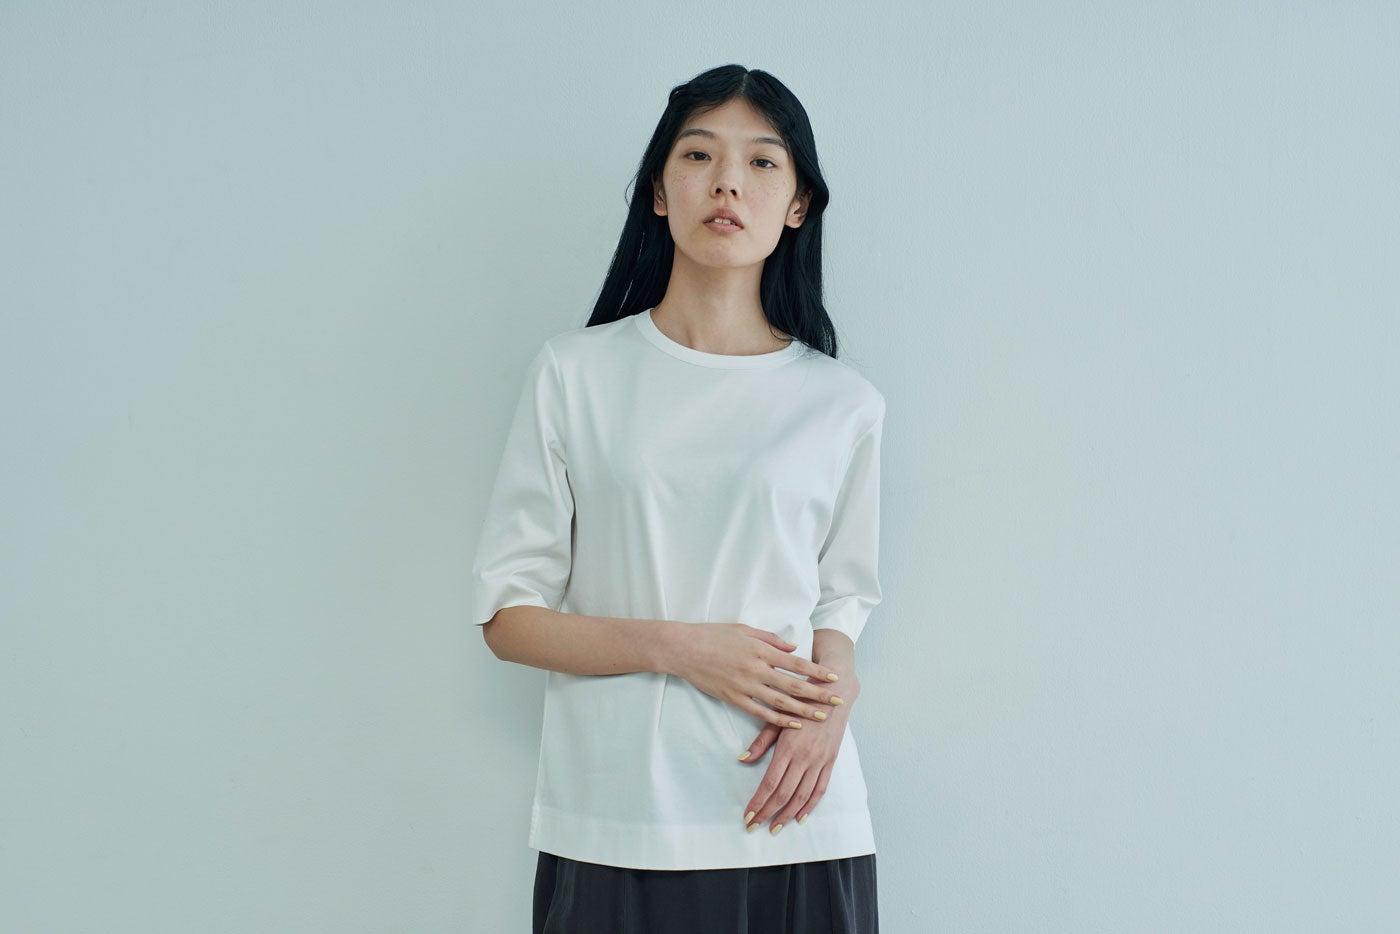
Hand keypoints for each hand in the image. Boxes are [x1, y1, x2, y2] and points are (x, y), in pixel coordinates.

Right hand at [663, 623, 843, 729]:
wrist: (684, 649)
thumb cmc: (714, 635)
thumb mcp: (745, 629)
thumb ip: (771, 640)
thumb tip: (793, 648)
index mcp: (761, 650)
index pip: (796, 663)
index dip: (816, 672)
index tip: (834, 678)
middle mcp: (756, 669)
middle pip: (794, 685)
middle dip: (818, 694)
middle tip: (838, 700)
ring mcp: (745, 686)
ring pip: (781, 702)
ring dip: (804, 710)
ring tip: (822, 716)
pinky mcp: (734, 698)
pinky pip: (761, 713)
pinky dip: (779, 720)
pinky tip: (794, 725)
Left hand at [738, 687, 850, 833]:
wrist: (834, 694)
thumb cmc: (802, 702)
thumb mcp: (778, 718)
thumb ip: (761, 742)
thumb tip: (743, 759)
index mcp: (788, 747)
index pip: (770, 783)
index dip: (758, 802)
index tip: (747, 815)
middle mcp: (805, 757)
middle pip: (784, 794)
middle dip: (768, 813)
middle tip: (754, 826)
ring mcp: (820, 761)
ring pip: (802, 796)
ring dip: (787, 815)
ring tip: (775, 827)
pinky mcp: (830, 761)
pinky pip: (820, 789)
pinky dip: (810, 806)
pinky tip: (800, 817)